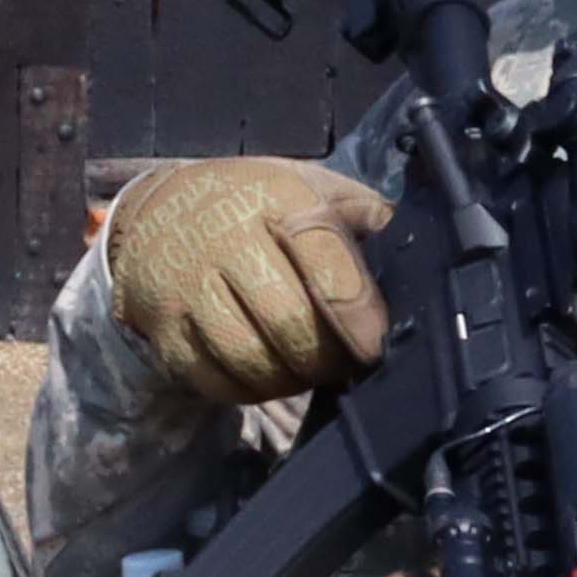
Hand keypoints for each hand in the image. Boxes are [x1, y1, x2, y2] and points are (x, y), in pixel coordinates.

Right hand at [103, 156, 392, 404]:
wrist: (158, 212)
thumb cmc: (253, 202)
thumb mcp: (309, 185)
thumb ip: (363, 215)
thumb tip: (417, 254)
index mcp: (278, 199)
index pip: (325, 263)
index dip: (357, 315)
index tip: (374, 346)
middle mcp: (228, 241)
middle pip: (289, 325)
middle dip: (327, 357)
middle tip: (344, 362)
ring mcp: (189, 288)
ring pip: (251, 360)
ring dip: (291, 380)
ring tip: (307, 370)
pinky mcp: (164, 329)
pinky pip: (214, 380)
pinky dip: (250, 391)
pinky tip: (267, 376)